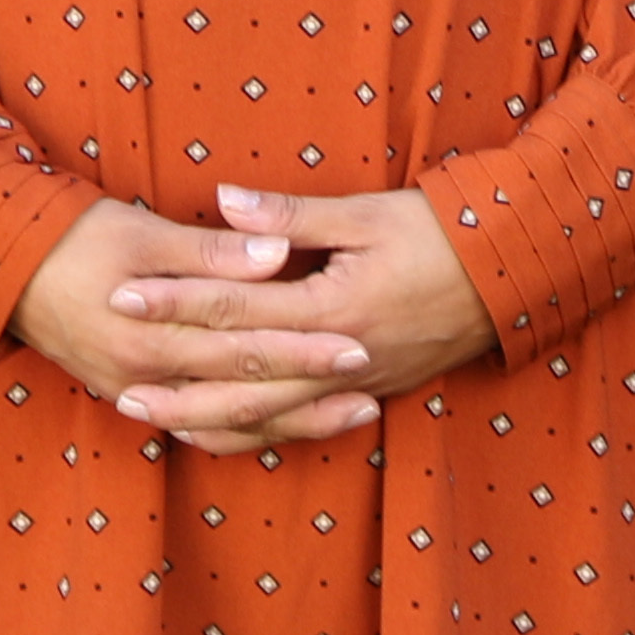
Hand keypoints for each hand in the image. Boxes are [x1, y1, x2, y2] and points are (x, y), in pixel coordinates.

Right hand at [13, 200, 364, 441]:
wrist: (4, 270)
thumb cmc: (76, 239)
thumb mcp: (142, 234)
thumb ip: (211, 252)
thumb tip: (276, 253)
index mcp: (154, 336)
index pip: (247, 347)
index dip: (305, 349)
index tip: (358, 344)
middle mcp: (148, 378)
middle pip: (246, 392)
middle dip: (311, 390)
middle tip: (369, 381)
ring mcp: (139, 396)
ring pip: (229, 423)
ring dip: (291, 420)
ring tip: (351, 416)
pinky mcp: (133, 398)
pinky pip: (199, 427)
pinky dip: (245, 431)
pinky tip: (286, 426)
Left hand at [127, 184, 490, 447]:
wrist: (519, 274)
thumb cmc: (444, 233)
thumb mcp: (368, 213)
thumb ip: (291, 217)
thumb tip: (222, 201)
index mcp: (332, 308)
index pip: (236, 307)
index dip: (176, 301)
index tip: (123, 294)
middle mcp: (338, 358)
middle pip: (240, 378)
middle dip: (175, 380)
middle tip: (115, 383)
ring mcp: (355, 384)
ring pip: (267, 415)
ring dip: (206, 418)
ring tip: (151, 419)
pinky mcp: (370, 392)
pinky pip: (300, 425)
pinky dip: (255, 433)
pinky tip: (221, 433)